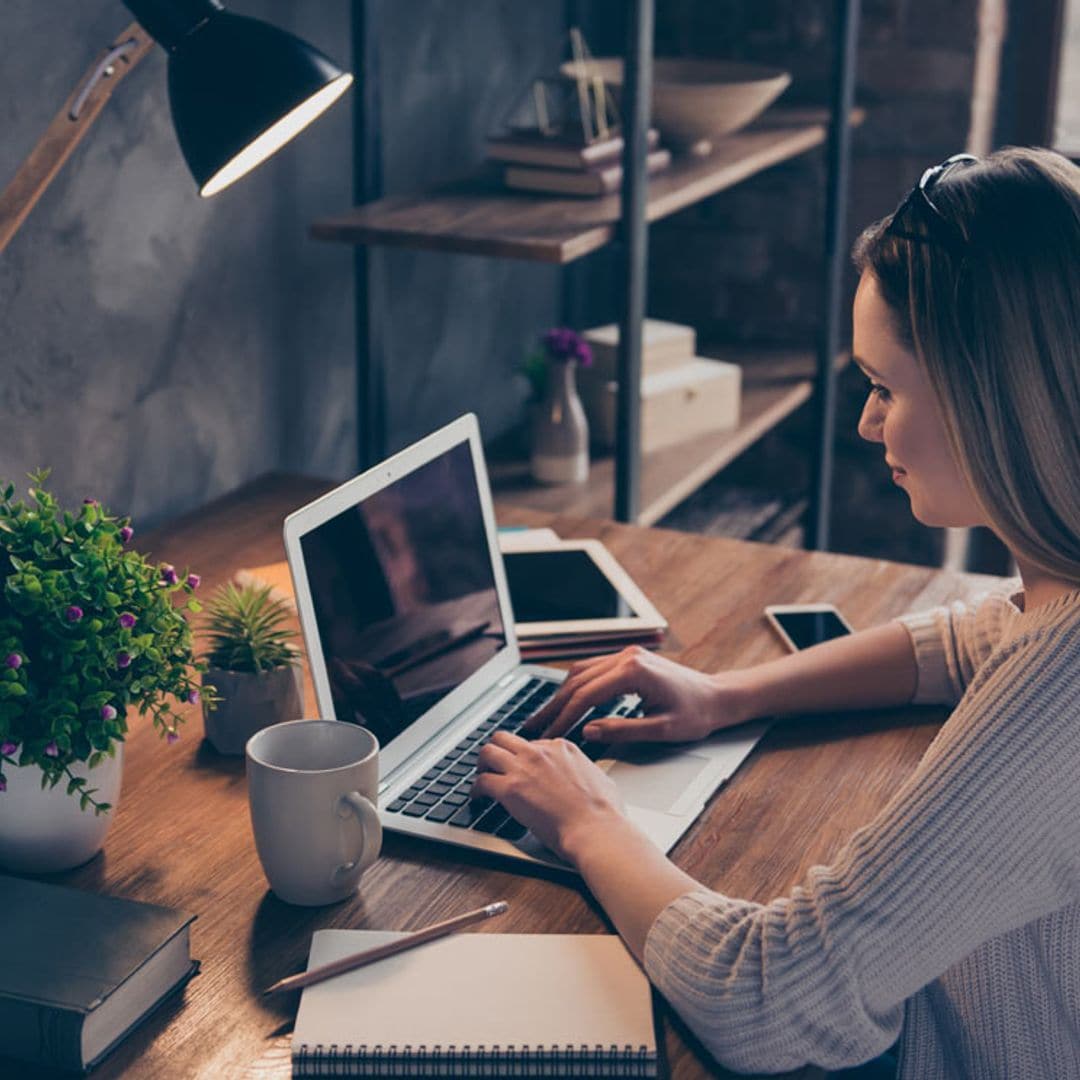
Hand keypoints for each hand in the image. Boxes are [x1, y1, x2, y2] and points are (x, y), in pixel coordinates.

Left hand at [471, 731, 628, 861]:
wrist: (595, 829)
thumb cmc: (603, 812)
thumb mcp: (599, 778)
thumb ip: (585, 771)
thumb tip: (584, 776)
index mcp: (562, 748)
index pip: (533, 743)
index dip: (524, 757)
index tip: (521, 767)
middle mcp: (540, 752)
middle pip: (505, 738)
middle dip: (497, 750)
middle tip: (493, 765)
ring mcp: (524, 768)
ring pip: (488, 751)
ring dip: (482, 765)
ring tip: (481, 777)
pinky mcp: (510, 789)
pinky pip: (482, 781)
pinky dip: (475, 790)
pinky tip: (477, 798)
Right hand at [522, 646, 753, 744]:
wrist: (717, 697)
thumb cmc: (696, 714)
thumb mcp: (661, 730)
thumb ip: (623, 730)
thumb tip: (588, 731)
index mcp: (634, 672)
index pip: (587, 695)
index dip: (565, 717)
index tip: (550, 736)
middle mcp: (626, 657)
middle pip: (577, 681)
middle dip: (554, 706)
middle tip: (534, 727)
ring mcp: (626, 655)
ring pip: (581, 672)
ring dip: (560, 694)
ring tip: (543, 716)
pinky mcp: (627, 660)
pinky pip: (592, 670)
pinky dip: (575, 686)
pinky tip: (564, 702)